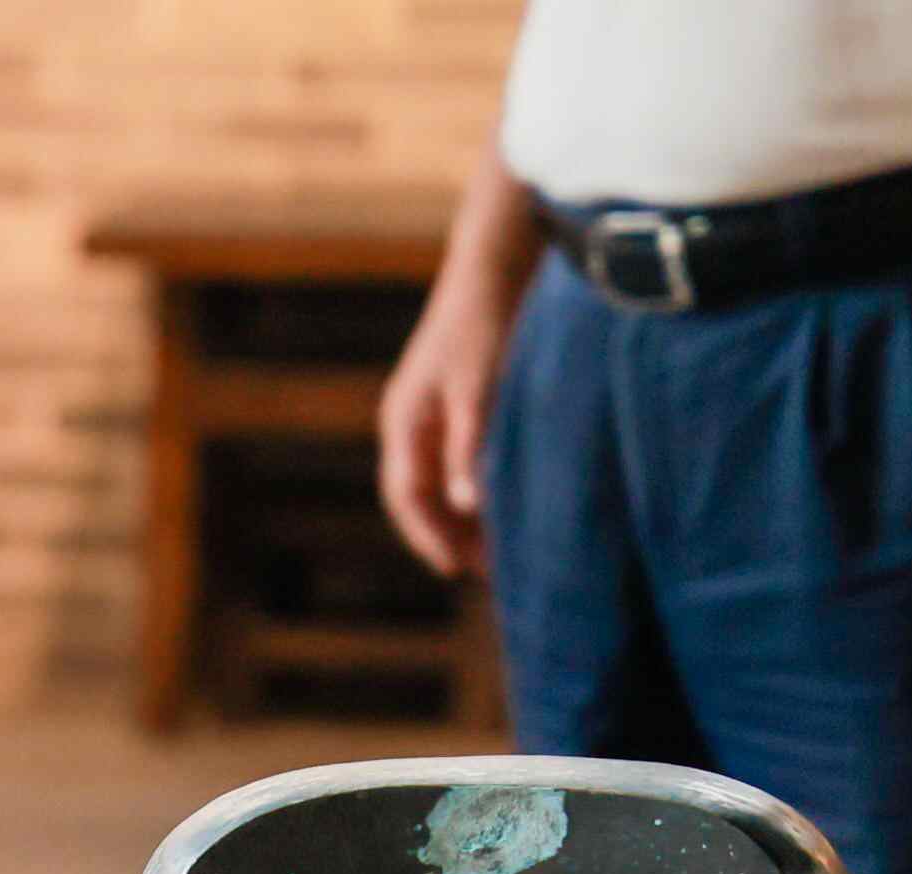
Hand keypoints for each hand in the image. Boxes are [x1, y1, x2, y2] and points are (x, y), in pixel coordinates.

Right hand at [379, 283, 515, 577]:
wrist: (494, 266)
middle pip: (418, 497)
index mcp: (405, 422)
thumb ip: (470, 448)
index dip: (428, 536)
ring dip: (463, 516)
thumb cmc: (486, 325)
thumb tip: (465, 507)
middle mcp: (409, 424)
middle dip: (448, 535)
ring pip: (437, 481)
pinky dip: (475, 488)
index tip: (455, 570)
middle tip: (488, 570)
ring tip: (501, 545)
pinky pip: (455, 462)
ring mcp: (428, 414)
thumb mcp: (480, 391)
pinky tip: (507, 500)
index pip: (406, 497)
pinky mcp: (453, 405)